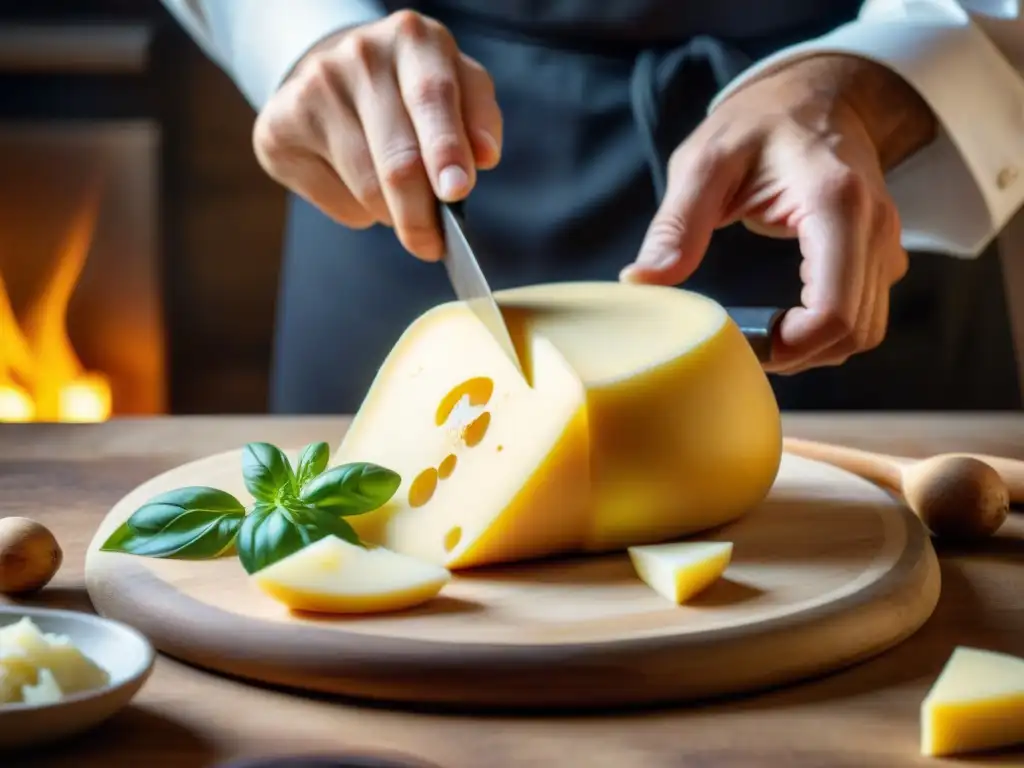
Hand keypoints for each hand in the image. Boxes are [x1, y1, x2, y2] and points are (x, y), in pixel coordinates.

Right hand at [252, 10, 502, 260]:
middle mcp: (358, 56)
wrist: (334, 72)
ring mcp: (311, 90)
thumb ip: (480, 117)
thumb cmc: (411, 90)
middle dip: (422, 214)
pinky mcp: (277, 128)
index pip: (431, 98)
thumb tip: (485, 157)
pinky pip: (336, 201)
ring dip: (392, 214)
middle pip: (398, 159)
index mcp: (412, 39)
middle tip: (434, 243)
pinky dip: (359, 213)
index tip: (457, 192)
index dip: (446, 149)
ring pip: (367, 188)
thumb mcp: (458, 86)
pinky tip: (360, 187)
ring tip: (400, 205)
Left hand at [621, 54, 936, 373]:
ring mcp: (884, 241)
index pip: (833, 310)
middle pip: (852, 331)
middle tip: (744, 345)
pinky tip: (785, 319)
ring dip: (814, 349)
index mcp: (834, 202)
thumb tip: (642, 281)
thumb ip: (676, 223)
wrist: (816, 95)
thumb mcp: (704, 163)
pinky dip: (827, 331)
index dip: (791, 346)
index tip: (745, 343)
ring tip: (761, 334)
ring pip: (864, 331)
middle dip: (797, 354)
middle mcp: (874, 226)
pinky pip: (864, 313)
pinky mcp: (881, 253)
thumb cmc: (758, 124)